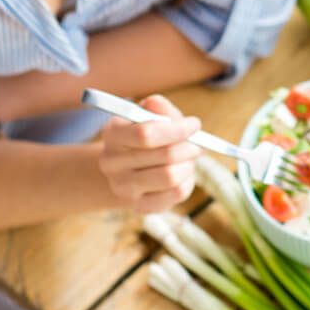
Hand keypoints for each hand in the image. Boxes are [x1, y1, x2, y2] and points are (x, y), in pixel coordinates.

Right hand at [98, 95, 201, 213]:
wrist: (128, 166)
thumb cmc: (146, 134)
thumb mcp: (150, 114)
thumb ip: (157, 107)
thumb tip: (157, 103)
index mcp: (112, 133)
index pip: (145, 134)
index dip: (176, 129)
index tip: (194, 124)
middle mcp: (111, 162)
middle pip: (163, 157)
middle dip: (188, 147)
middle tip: (198, 143)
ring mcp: (123, 187)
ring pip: (170, 177)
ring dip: (188, 164)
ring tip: (189, 157)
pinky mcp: (139, 206)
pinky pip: (175, 195)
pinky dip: (187, 181)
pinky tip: (182, 172)